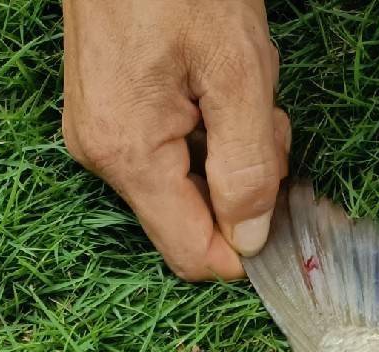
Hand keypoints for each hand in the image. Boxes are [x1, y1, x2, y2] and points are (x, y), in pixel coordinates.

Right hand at [61, 0, 289, 280]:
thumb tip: (250, 242)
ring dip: (228, 142)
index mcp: (129, 154)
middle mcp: (103, 156)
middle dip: (242, 178)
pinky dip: (206, 122)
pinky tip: (212, 73)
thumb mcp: (236, 69)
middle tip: (263, 112)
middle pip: (192, 217)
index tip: (278, 191)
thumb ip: (247, 166)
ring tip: (236, 78)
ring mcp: (101, 133)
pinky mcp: (108, 111)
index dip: (245, 243)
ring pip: (186, 180)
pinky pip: (169, 147)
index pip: (193, 255)